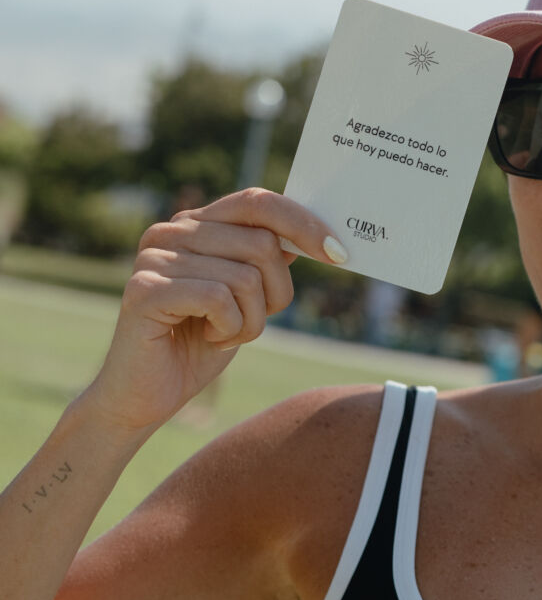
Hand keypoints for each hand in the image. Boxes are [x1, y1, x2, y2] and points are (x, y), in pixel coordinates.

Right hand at [84, 189, 347, 433]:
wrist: (144, 398)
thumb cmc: (197, 347)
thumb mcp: (245, 298)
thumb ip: (265, 261)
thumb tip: (310, 235)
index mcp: (195, 224)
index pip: (258, 201)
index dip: (303, 223)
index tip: (339, 253)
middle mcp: (171, 231)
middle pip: (262, 244)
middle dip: (275, 294)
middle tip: (249, 323)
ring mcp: (154, 257)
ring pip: (246, 277)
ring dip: (251, 321)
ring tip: (223, 334)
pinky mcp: (144, 289)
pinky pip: (220, 299)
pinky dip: (229, 329)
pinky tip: (208, 338)